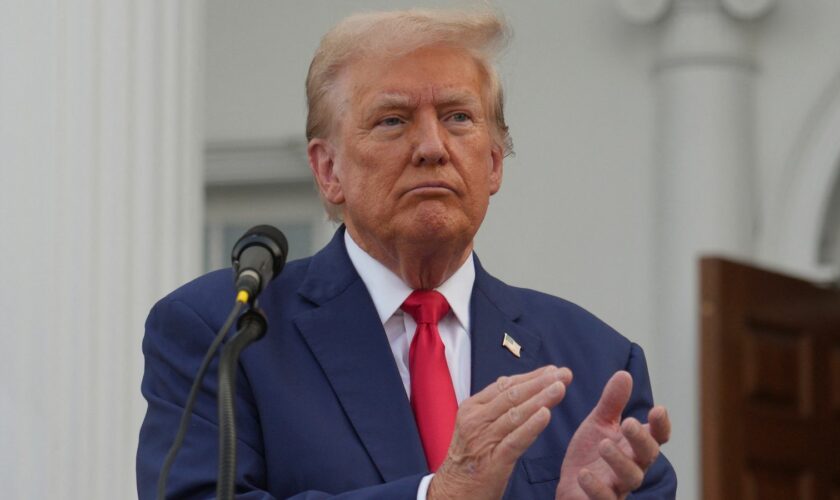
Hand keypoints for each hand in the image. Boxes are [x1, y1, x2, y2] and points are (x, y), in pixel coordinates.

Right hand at [428, 365, 572, 499]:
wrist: (453, 492)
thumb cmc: (469, 457)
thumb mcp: (475, 425)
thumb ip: (493, 406)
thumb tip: (511, 382)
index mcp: (472, 408)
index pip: (505, 386)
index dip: (530, 376)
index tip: (552, 370)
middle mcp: (476, 420)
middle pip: (512, 396)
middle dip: (540, 383)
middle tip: (564, 374)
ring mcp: (483, 440)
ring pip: (516, 414)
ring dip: (540, 399)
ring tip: (560, 388)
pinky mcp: (493, 461)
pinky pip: (515, 440)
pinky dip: (531, 426)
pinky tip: (546, 415)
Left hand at [555, 371, 670, 499]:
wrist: (570, 486)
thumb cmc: (590, 454)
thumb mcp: (599, 424)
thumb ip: (612, 403)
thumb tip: (624, 373)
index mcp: (634, 446)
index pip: (657, 436)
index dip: (660, 425)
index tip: (658, 408)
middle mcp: (632, 466)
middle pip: (647, 455)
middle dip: (640, 439)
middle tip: (628, 423)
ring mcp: (618, 486)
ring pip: (630, 478)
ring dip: (619, 461)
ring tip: (604, 445)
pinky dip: (596, 488)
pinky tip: (584, 474)